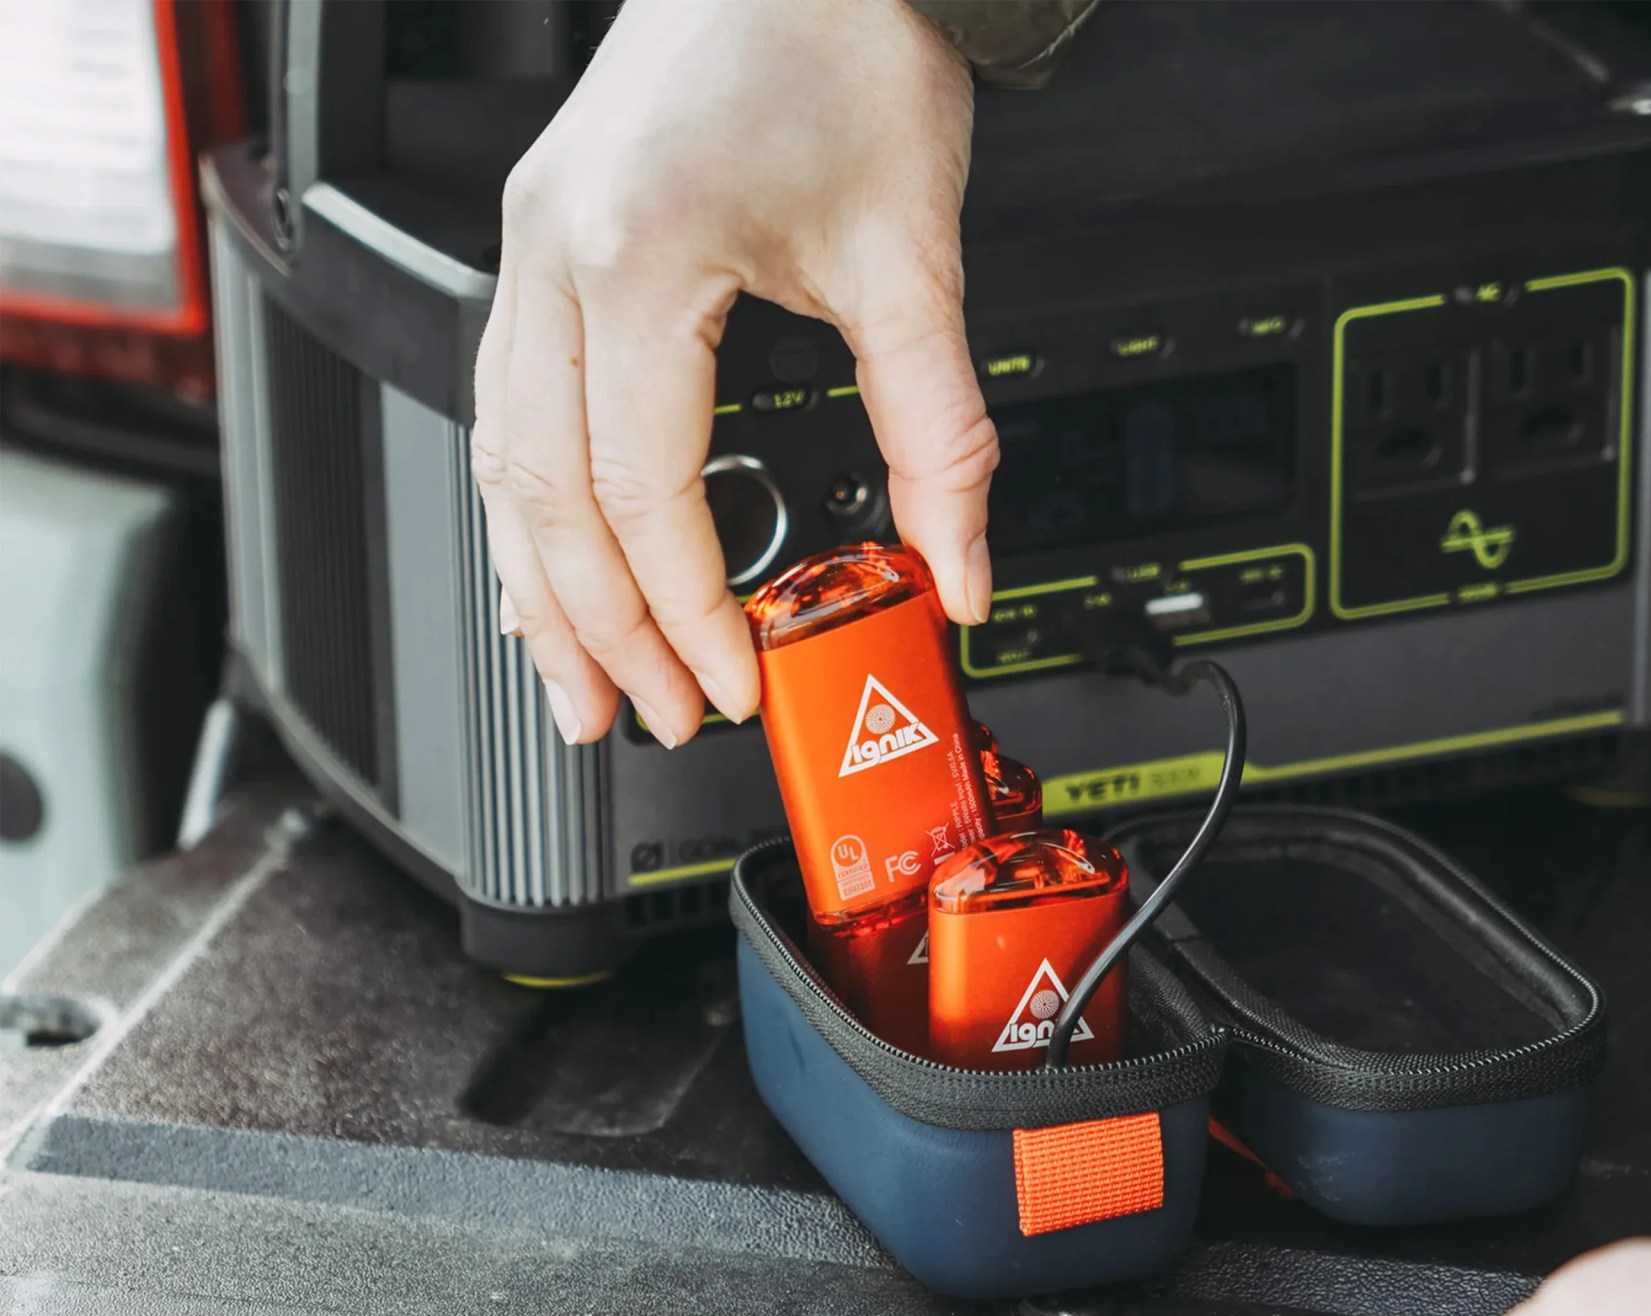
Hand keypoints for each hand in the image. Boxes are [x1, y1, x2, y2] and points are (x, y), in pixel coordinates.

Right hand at [473, 0, 996, 746]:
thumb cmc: (843, 46)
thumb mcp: (912, 254)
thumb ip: (938, 433)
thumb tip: (955, 564)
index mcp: (636, 256)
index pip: (644, 492)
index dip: (688, 611)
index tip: (734, 682)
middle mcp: (555, 254)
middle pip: (547, 497)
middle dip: (599, 630)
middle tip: (649, 719)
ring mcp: (530, 247)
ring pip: (502, 460)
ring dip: (540, 586)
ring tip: (576, 684)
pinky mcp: (543, 246)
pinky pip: (507, 407)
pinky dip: (527, 507)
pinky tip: (546, 567)